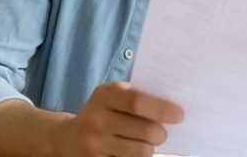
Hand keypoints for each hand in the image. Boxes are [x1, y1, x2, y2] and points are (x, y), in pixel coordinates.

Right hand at [51, 81, 183, 156]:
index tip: (180, 115)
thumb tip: (171, 106)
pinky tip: (132, 150)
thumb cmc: (102, 112)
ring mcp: (94, 145)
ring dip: (150, 148)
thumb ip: (136, 96)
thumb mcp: (112, 96)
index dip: (162, 109)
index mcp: (104, 95)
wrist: (66, 138)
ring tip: (147, 142)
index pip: (138, 102)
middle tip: (162, 133)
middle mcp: (96, 120)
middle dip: (161, 133)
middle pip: (145, 130)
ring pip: (141, 152)